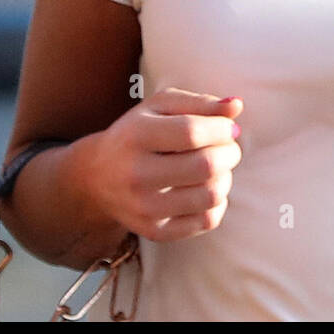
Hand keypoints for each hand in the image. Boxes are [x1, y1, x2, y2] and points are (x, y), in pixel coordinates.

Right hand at [84, 87, 243, 241]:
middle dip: (230, 153)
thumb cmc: (139, 132)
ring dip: (226, 178)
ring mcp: (144, 208)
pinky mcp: (155, 231)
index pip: (193, 132)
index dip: (222, 128)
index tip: (228, 127)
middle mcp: (136, 174)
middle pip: (205, 166)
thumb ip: (201, 102)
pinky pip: (207, 220)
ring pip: (211, 196)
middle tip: (227, 148)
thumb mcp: (161, 106)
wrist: (97, 177)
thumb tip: (236, 105)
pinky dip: (218, 203)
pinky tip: (205, 189)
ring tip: (217, 168)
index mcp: (137, 135)